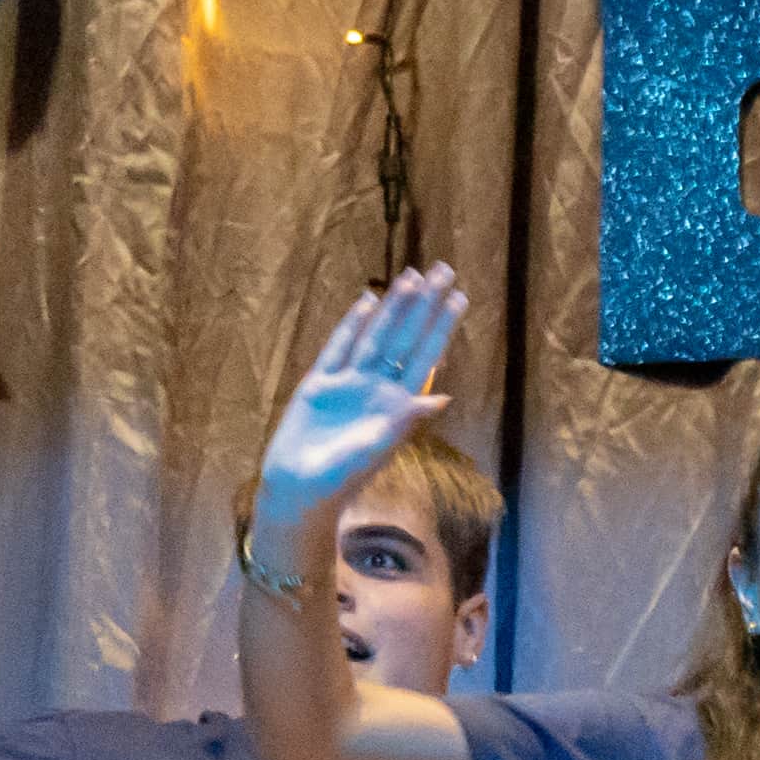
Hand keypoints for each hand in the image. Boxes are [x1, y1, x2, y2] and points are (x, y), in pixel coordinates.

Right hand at [259, 267, 465, 533]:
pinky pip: (338, 348)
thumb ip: (405, 421)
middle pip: (404, 337)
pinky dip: (353, 325)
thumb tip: (441, 397)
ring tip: (412, 277)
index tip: (458, 297)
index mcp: (397, 404)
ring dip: (394, 307)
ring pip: (375, 336)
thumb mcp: (377, 448)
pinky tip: (367, 302)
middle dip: (423, 304)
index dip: (440, 326)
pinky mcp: (318, 385)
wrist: (300, 489)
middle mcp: (377, 388)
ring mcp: (348, 383)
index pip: (425, 356)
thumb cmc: (342, 477)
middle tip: (443, 270)